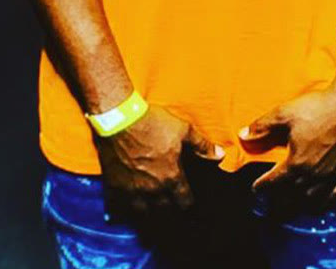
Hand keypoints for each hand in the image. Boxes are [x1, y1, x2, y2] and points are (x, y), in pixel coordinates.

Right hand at [95, 104, 224, 229]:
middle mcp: (152, 190)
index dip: (188, 203)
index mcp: (171, 178)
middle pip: (165, 214)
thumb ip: (202, 146)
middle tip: (171, 206)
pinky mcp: (114, 188)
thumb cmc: (153, 122)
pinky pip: (119, 210)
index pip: (184, 203)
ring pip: (142, 217)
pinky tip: (126, 209)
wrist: (121, 118)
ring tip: (152, 213)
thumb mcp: (183, 130)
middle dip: (170, 211)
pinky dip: (124, 212)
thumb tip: (220, 155)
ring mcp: (132, 192)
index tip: (187, 200)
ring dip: (148, 216)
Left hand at [239, 84, 335, 215]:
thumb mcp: (283, 113)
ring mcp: (331, 177)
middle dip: (278, 200)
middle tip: (270, 202)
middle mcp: (313, 176)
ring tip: (292, 205)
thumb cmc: (317, 108)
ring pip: (313, 201)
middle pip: (291, 196)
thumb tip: (243, 135)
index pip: (274, 182)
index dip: (262, 187)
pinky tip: (322, 203)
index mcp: (296, 164)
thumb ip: (262, 126)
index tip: (256, 189)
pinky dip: (327, 203)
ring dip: (299, 205)